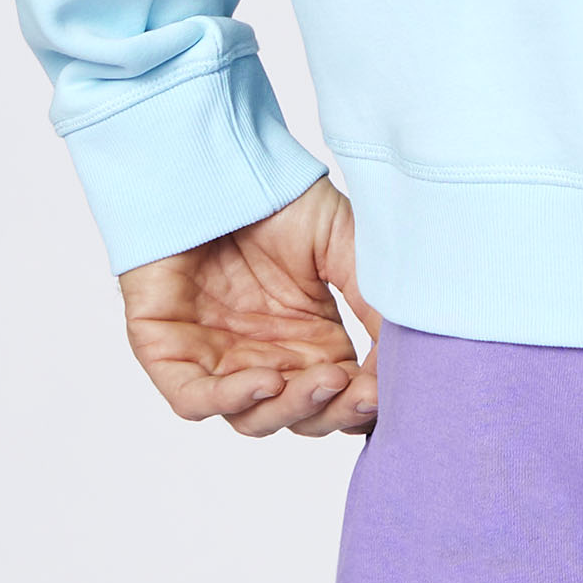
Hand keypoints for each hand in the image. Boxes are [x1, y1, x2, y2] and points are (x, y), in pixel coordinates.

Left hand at [119, 176, 381, 437]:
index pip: (341, 396)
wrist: (213, 164)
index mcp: (311, 340)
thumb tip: (411, 354)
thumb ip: (374, 297)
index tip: (390, 390)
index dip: (363, 402)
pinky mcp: (172, 354)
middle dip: (334, 412)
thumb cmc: (276, 199)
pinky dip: (232, 401)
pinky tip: (265, 381)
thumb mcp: (343, 244)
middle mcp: (268, 356)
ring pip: (254, 417)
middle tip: (361, 392)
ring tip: (321, 379)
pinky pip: (197, 400)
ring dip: (291, 409)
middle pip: (303, 416)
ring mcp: (218, 360)